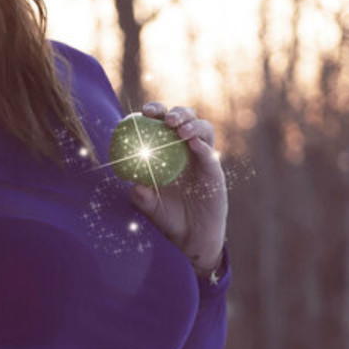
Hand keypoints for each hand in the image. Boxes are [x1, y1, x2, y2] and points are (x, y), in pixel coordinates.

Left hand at [129, 103, 227, 276]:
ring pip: (204, 130)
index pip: (163, 123)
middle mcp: (187, 150)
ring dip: (192, 125)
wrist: (190, 237)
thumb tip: (134, 185)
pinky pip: (210, 155)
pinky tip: (192, 144)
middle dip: (177, 112)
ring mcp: (203, 159)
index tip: (143, 112)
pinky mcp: (214, 172)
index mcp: (168, 150)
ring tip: (179, 131)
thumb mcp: (149, 206)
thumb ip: (141, 195)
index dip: (156, 112)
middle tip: (166, 119)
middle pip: (187, 119)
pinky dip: (202, 146)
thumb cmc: (168, 217)